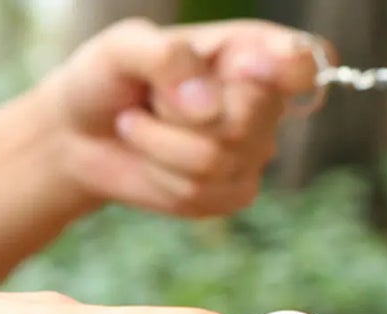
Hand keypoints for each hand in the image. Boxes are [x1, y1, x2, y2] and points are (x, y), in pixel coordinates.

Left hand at [41, 19, 330, 217]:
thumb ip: (166, 59)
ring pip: (216, 158)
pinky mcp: (235, 194)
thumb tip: (209, 107)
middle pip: (251, 116)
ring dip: (159, 144)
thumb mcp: (122, 46)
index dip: (293, 68)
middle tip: (154, 98)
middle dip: (186, 111)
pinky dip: (161, 174)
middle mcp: (262, 103)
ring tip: (141, 126)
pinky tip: (152, 161)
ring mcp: (253, 154)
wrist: (82, 137)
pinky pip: (203, 192)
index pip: (304, 59)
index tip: (252, 68)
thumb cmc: (108, 79)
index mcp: (248, 51)